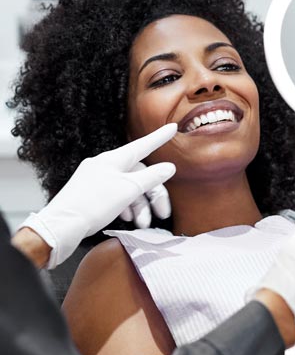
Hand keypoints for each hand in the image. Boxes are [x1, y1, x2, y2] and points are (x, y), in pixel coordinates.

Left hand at [20, 124, 176, 268]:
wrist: (61, 227)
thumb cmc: (93, 205)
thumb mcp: (128, 190)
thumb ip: (151, 177)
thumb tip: (169, 167)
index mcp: (113, 159)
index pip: (142, 145)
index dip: (159, 138)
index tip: (172, 128)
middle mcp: (105, 166)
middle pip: (138, 175)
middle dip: (152, 195)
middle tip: (163, 213)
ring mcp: (97, 180)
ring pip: (128, 188)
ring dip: (139, 206)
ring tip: (142, 223)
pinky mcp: (91, 195)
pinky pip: (116, 196)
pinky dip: (125, 207)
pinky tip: (127, 219)